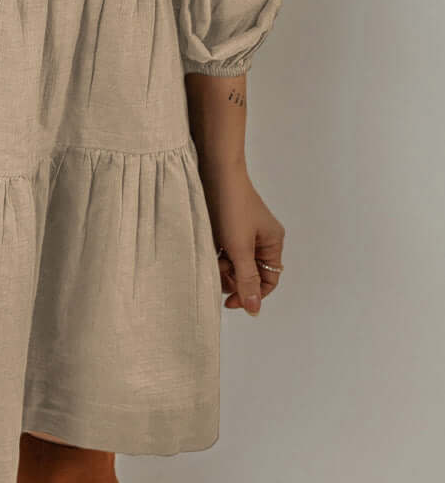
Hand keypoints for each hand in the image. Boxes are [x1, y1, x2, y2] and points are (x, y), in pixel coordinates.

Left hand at [198, 159, 284, 314]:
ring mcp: (245, 232)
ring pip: (235, 263)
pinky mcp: (228, 227)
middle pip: (250, 274)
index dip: (251, 294)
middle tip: (219, 268)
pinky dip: (217, 253)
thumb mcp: (240, 247)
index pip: (268, 281)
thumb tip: (255, 310)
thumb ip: (247, 279)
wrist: (215, 171)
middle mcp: (262, 239)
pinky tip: (209, 247)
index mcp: (273, 243)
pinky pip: (225, 250)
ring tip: (213, 254)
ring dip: (223, 265)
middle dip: (234, 277)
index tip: (229, 301)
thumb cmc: (231, 207)